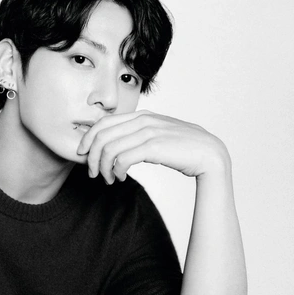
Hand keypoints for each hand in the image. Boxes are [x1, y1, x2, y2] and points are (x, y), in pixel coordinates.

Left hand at [76, 110, 230, 183]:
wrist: (210, 155)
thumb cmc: (183, 149)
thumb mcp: (158, 135)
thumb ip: (139, 134)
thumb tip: (117, 143)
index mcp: (142, 115)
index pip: (104, 123)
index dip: (88, 139)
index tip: (84, 155)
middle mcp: (144, 120)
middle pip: (102, 135)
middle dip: (91, 156)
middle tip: (92, 173)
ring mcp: (149, 132)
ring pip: (109, 149)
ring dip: (103, 168)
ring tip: (109, 179)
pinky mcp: (154, 147)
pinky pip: (122, 158)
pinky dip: (116, 171)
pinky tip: (120, 178)